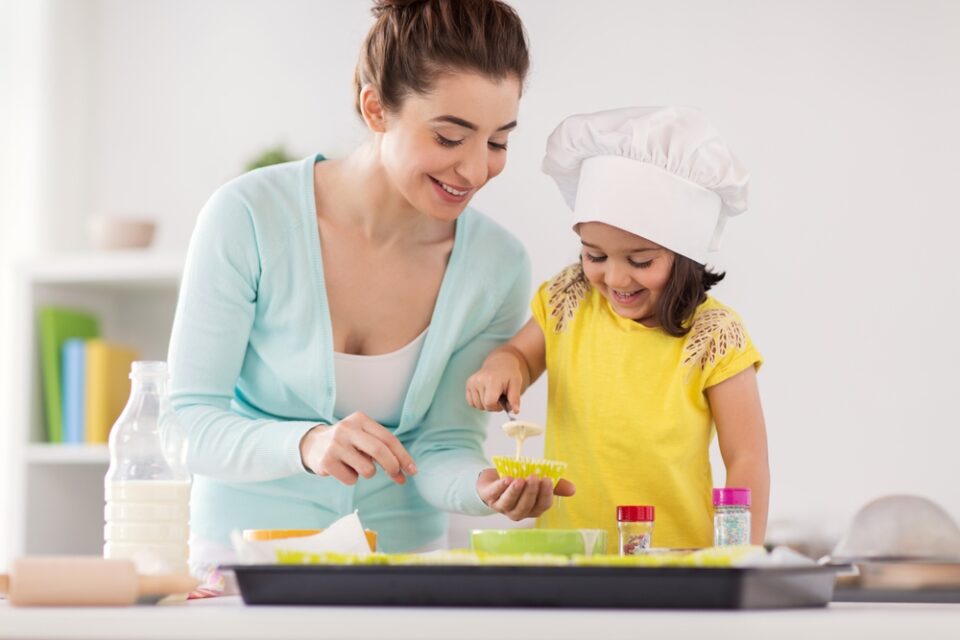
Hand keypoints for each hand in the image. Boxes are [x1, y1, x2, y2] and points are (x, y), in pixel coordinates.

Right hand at [299, 412, 416, 485]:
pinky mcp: (326, 461)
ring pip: (367, 469)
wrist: (313, 445)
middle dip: (393, 467)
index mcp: (360, 419)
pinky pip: (351, 479)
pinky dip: (352, 479)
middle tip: (399, 478)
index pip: (388, 438)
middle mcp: (347, 429)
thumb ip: (383, 448)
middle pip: (379, 451)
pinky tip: (342, 469)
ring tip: (357, 466)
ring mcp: (335, 444)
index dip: (403, 456)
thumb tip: (407, 470)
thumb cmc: (347, 442)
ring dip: (368, 473)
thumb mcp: (363, 436)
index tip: (413, 471)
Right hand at [466, 350, 524, 413]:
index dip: (497, 407)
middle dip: (493, 406)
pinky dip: (479, 402)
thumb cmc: (508, 374)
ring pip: (477, 406)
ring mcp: (472, 382)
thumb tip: (516, 411)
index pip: (489, 403)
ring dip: (486, 405)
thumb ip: (515, 398)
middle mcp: (479, 380)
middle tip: (499, 397)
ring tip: (493, 394)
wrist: (499, 363)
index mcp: (491, 380)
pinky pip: (471, 402)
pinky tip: (485, 395)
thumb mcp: (516, 384)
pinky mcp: (468, 384)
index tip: (503, 401)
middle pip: (484, 406)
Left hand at [476, 468, 575, 520]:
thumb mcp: (537, 483)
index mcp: (531, 509)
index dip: (545, 495)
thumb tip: (573, 489)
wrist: (494, 480)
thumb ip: (554, 486)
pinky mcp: (489, 497)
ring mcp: (502, 506)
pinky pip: (494, 494)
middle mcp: (517, 511)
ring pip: (509, 503)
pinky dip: (500, 487)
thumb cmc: (519, 482)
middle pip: (525, 506)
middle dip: (531, 492)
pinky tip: (507, 479)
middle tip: (535, 478)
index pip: (541, 506)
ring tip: (521, 479)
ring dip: (515, 491)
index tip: (548, 480)